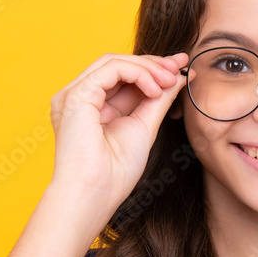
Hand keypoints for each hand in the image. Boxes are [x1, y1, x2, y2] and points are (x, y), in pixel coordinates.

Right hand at [48, 51, 188, 206]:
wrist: (96, 194)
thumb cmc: (115, 172)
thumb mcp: (145, 126)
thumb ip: (158, 100)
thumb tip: (178, 77)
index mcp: (91, 106)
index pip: (123, 76)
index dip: (152, 69)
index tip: (182, 69)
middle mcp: (80, 97)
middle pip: (118, 65)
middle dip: (153, 63)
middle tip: (182, 66)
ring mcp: (74, 95)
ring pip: (114, 62)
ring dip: (148, 67)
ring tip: (171, 80)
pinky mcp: (76, 96)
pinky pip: (112, 69)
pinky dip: (138, 74)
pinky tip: (155, 89)